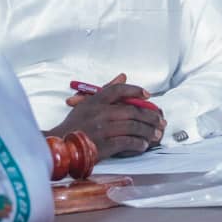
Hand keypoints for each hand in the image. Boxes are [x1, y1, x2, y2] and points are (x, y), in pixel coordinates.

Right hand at [47, 74, 165, 158]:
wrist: (61, 145)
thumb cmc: (75, 124)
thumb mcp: (87, 103)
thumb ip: (106, 90)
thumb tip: (122, 76)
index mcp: (96, 101)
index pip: (118, 90)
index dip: (135, 90)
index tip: (148, 95)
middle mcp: (100, 113)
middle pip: (132, 111)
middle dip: (150, 117)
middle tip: (160, 121)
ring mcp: (102, 129)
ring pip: (133, 127)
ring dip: (148, 132)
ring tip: (155, 135)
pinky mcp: (104, 145)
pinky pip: (127, 142)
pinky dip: (138, 144)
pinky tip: (143, 145)